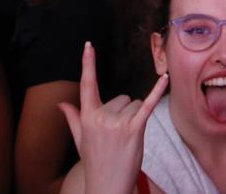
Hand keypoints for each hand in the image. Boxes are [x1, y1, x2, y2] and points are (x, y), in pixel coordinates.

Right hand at [59, 42, 168, 193]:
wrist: (107, 183)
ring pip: (134, 104)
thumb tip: (60, 104)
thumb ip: (73, 118)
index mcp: (87, 117)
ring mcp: (117, 123)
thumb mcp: (80, 139)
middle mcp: (101, 117)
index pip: (87, 85)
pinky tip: (164, 79)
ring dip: (135, 117)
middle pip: (121, 97)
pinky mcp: (134, 129)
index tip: (88, 45)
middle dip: (123, 112)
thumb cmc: (95, 160)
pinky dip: (156, 92)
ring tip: (126, 138)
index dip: (87, 64)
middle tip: (117, 134)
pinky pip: (147, 105)